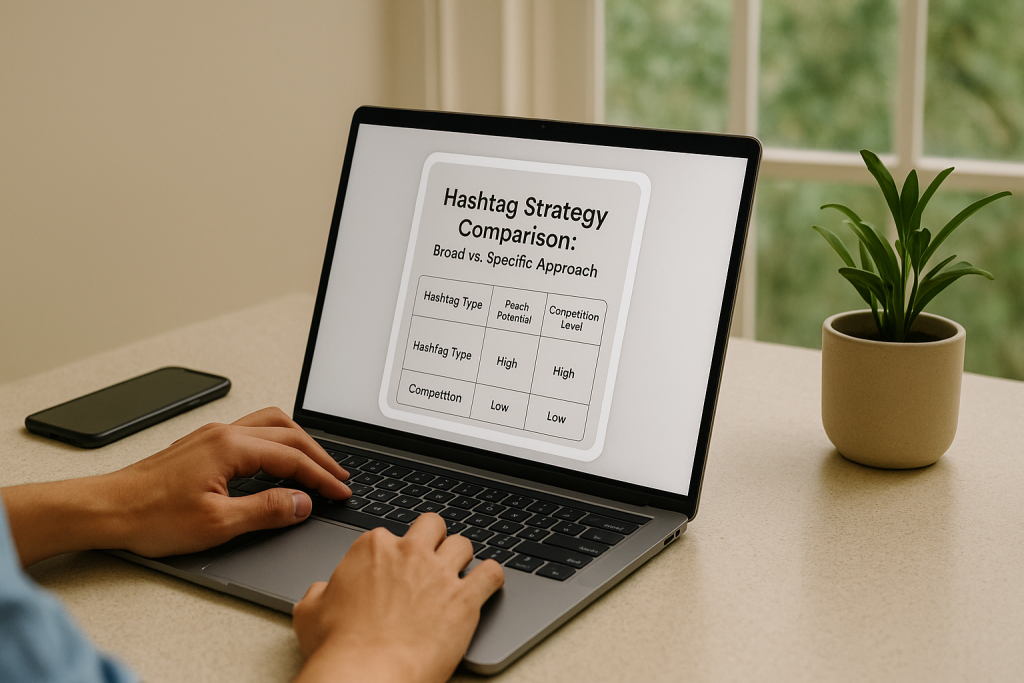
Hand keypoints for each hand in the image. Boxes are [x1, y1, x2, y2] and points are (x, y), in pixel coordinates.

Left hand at [2, 407, 349, 565]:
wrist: (105, 509)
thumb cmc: (150, 516)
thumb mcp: (217, 524)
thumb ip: (266, 510)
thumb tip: (301, 502)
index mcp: (231, 447)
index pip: (292, 458)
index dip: (321, 477)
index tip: (340, 492)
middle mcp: (223, 433)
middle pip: (287, 433)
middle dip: (318, 456)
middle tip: (338, 478)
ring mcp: (211, 435)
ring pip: (270, 424)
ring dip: (298, 442)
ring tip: (316, 464)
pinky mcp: (202, 444)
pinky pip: (251, 430)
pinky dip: (276, 442)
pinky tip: (276, 460)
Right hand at [292, 513, 504, 682]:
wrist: (366, 674)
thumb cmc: (338, 647)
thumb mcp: (310, 613)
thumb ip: (319, 593)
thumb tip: (322, 590)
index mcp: (373, 549)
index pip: (389, 535)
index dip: (393, 554)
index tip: (394, 569)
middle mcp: (409, 552)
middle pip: (432, 525)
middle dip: (434, 538)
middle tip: (431, 558)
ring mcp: (439, 573)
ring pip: (464, 544)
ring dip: (463, 558)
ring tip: (460, 573)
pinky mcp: (465, 599)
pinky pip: (492, 573)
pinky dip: (492, 577)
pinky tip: (488, 583)